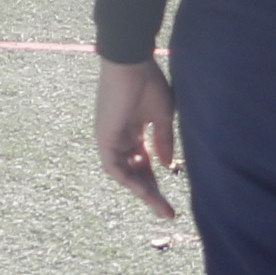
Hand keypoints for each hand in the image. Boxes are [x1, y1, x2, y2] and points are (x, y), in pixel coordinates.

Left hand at [94, 57, 179, 217]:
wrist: (131, 62)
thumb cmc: (147, 82)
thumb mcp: (160, 116)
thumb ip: (162, 140)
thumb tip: (167, 164)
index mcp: (132, 130)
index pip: (142, 162)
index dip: (156, 180)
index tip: (171, 199)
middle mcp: (119, 136)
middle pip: (134, 171)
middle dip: (151, 192)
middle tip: (167, 213)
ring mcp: (110, 136)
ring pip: (123, 172)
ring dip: (141, 191)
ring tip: (160, 207)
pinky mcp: (104, 135)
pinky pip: (113, 165)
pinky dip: (128, 179)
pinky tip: (144, 190)